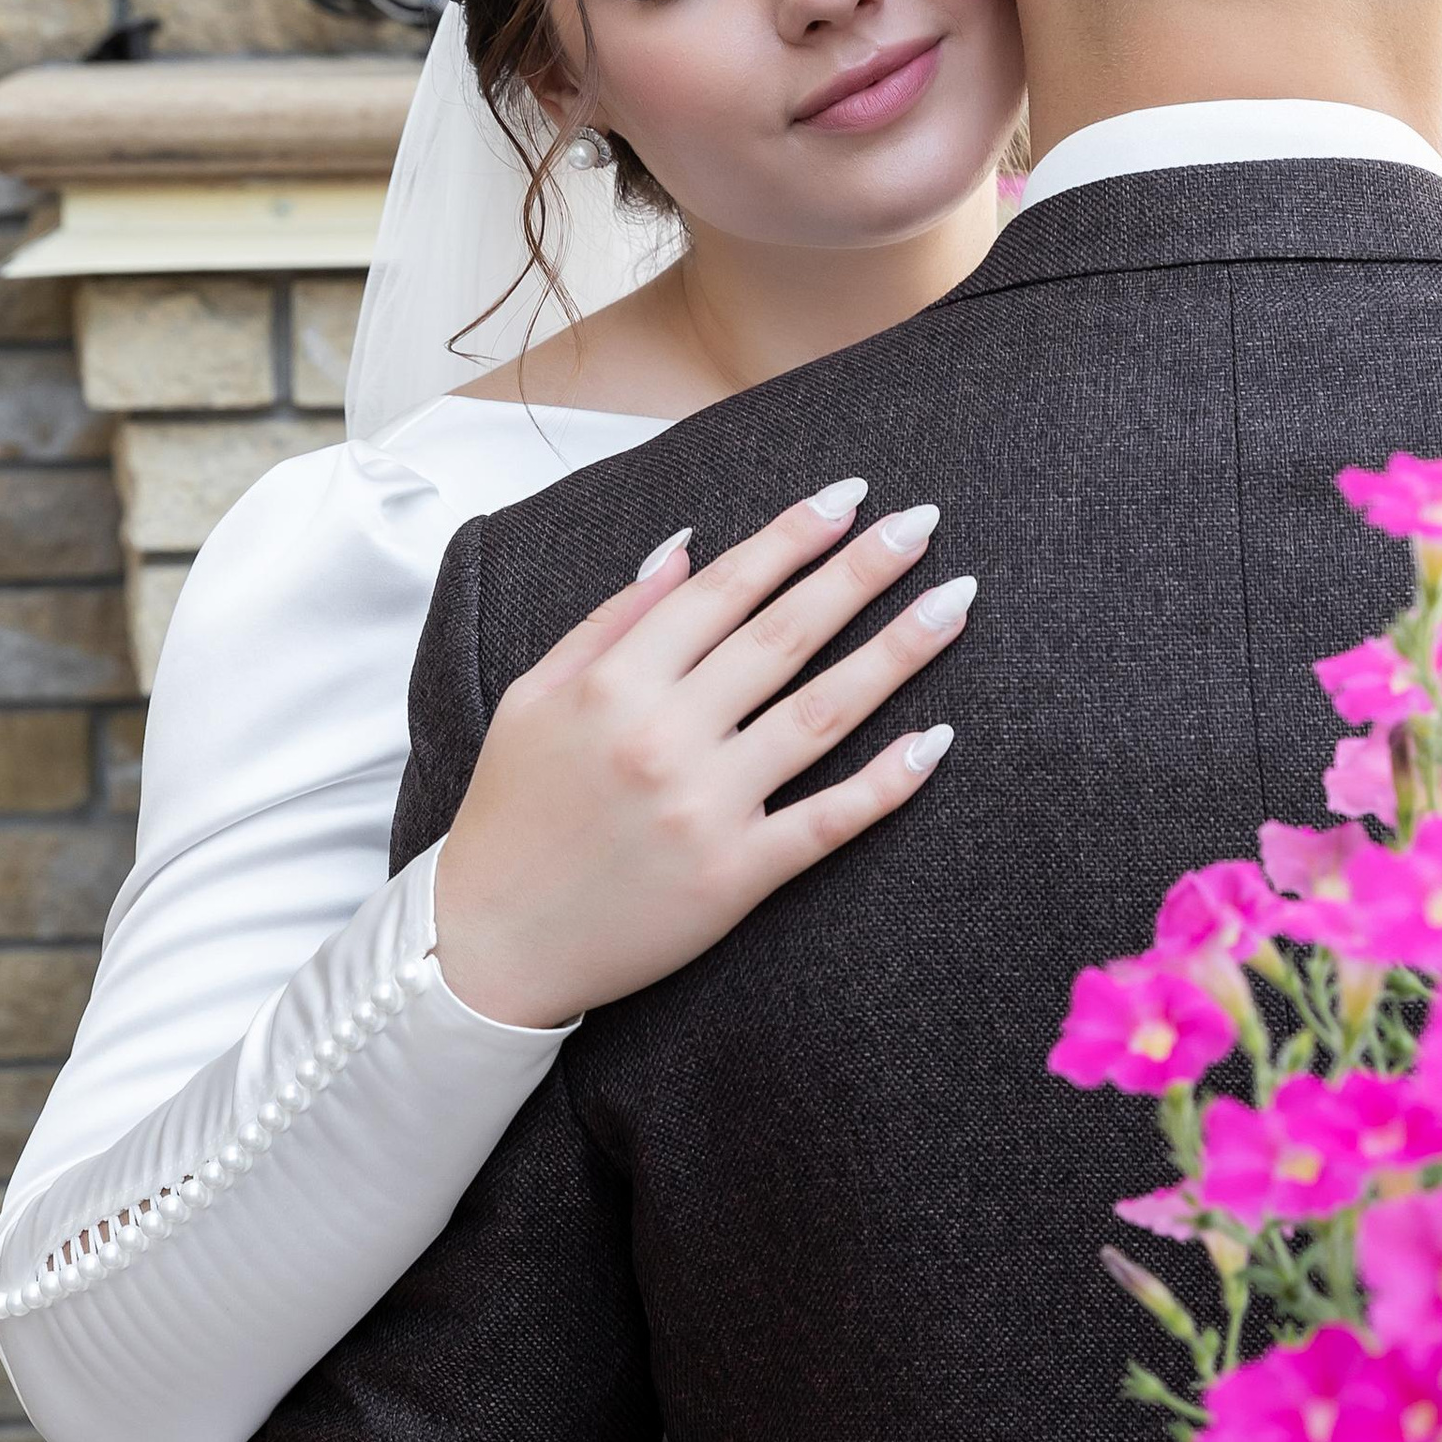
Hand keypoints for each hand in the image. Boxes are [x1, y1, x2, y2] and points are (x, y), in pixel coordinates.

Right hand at [431, 480, 968, 1030]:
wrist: (486, 945)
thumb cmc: (510, 812)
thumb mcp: (534, 696)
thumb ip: (611, 619)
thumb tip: (685, 547)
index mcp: (614, 683)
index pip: (724, 588)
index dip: (793, 536)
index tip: (851, 496)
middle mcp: (664, 736)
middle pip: (786, 635)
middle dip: (862, 571)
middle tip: (923, 525)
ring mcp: (704, 807)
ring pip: (823, 713)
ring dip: (898, 652)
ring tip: (955, 603)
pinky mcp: (733, 877)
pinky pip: (826, 820)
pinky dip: (887, 781)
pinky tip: (937, 739)